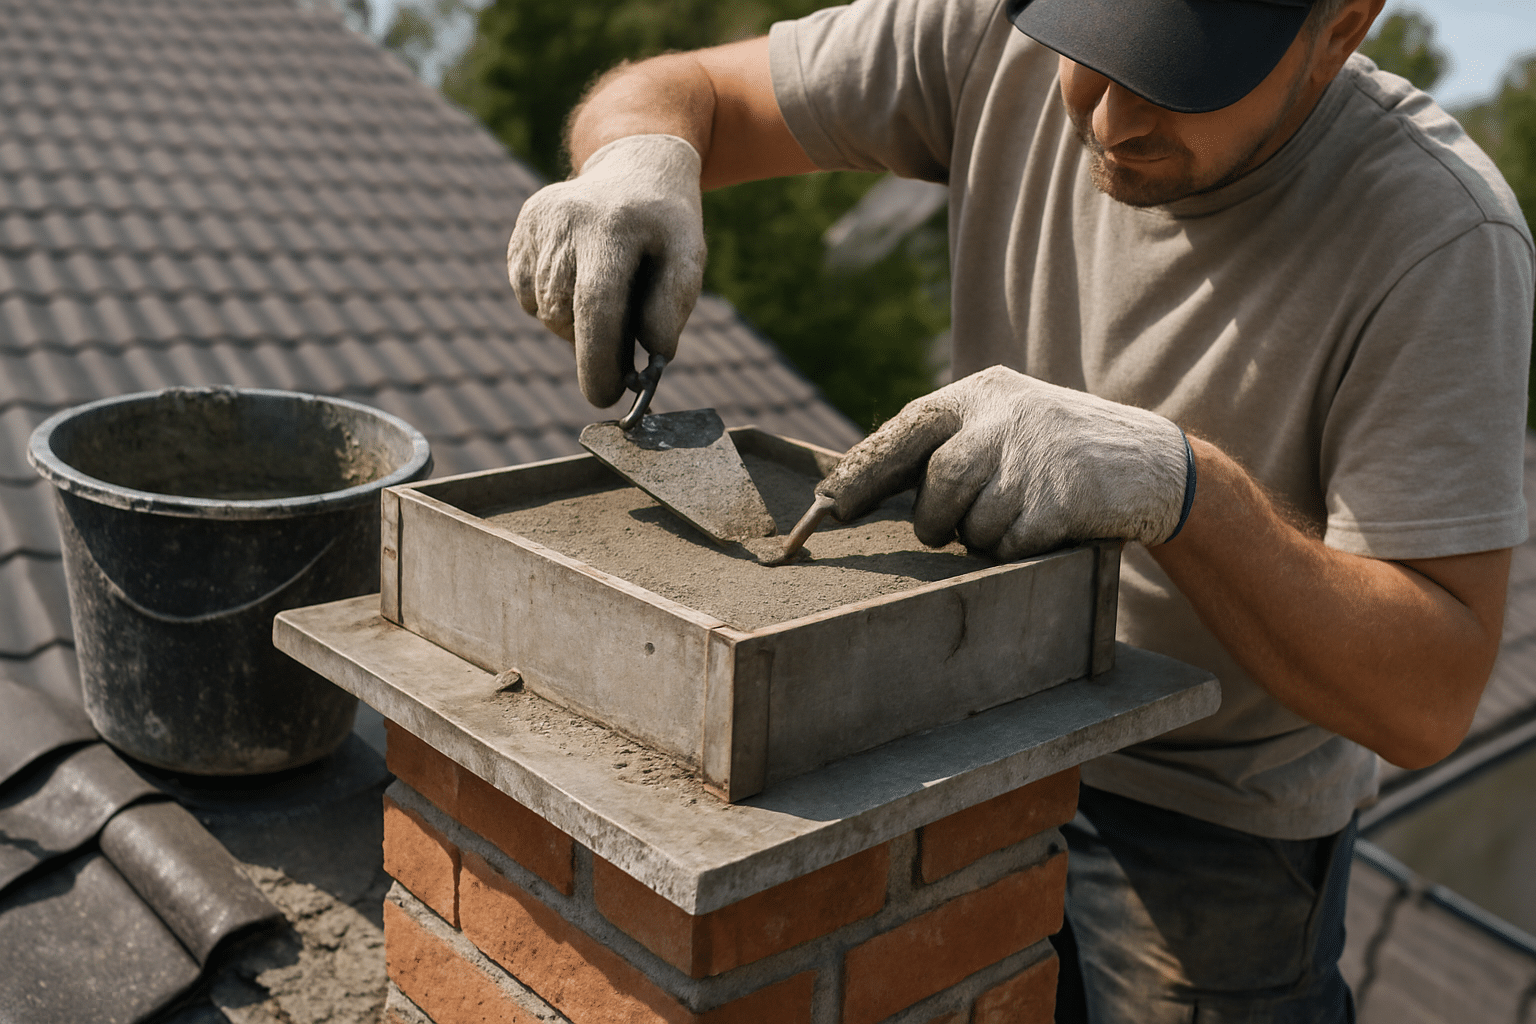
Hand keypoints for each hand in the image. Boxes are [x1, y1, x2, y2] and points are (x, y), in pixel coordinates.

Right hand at [507, 134, 706, 406]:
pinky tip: (580, 278)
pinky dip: (555, 304)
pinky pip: (529, 296)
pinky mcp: (521, 232)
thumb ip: (672, 306)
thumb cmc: (666, 224)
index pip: (596, 306)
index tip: (605, 397)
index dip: (598, 360)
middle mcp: (565, 221)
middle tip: (623, 348)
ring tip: (608, 295)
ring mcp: (536, 224)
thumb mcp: (689, 256)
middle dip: (594, 345)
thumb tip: (653, 354)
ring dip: (577, 324)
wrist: (635, 168)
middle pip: (567, 315)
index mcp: (611, 226)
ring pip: (545, 312)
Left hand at [819, 366, 1193, 558]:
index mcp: (983, 392)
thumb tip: (864, 484)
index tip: (832, 505)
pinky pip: (1007, 546)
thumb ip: (949, 441)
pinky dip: (1015, 551)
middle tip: (945, 530)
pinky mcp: (1061, 499)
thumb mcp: (1006, 421)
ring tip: (1012, 518)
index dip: (865, 470)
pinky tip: (1042, 530)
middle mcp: (1007, 416)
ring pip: (970, 521)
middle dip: (934, 520)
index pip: (907, 428)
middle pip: (937, 483)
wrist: (1154, 463)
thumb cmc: (1059, 452)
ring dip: (980, 537)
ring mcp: (1036, 456)